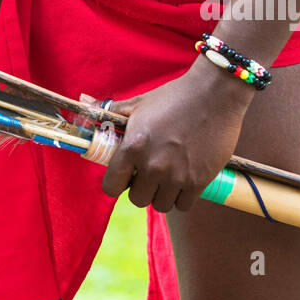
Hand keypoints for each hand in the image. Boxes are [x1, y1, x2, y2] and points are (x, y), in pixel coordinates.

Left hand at [100, 65, 251, 213]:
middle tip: (150, 173)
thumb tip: (85, 103)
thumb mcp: (139, 103)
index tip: (126, 174)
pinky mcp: (199, 181)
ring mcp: (177, 175)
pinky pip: (183, 205)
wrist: (214, 93)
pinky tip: (184, 179)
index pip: (111, 186)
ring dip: (162, 194)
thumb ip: (112, 111)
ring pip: (161, 205)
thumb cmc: (174, 96)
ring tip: (168, 176)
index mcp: (133, 146)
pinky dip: (182, 196)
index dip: (117, 182)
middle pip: (137, 200)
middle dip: (141, 188)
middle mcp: (152, 165)